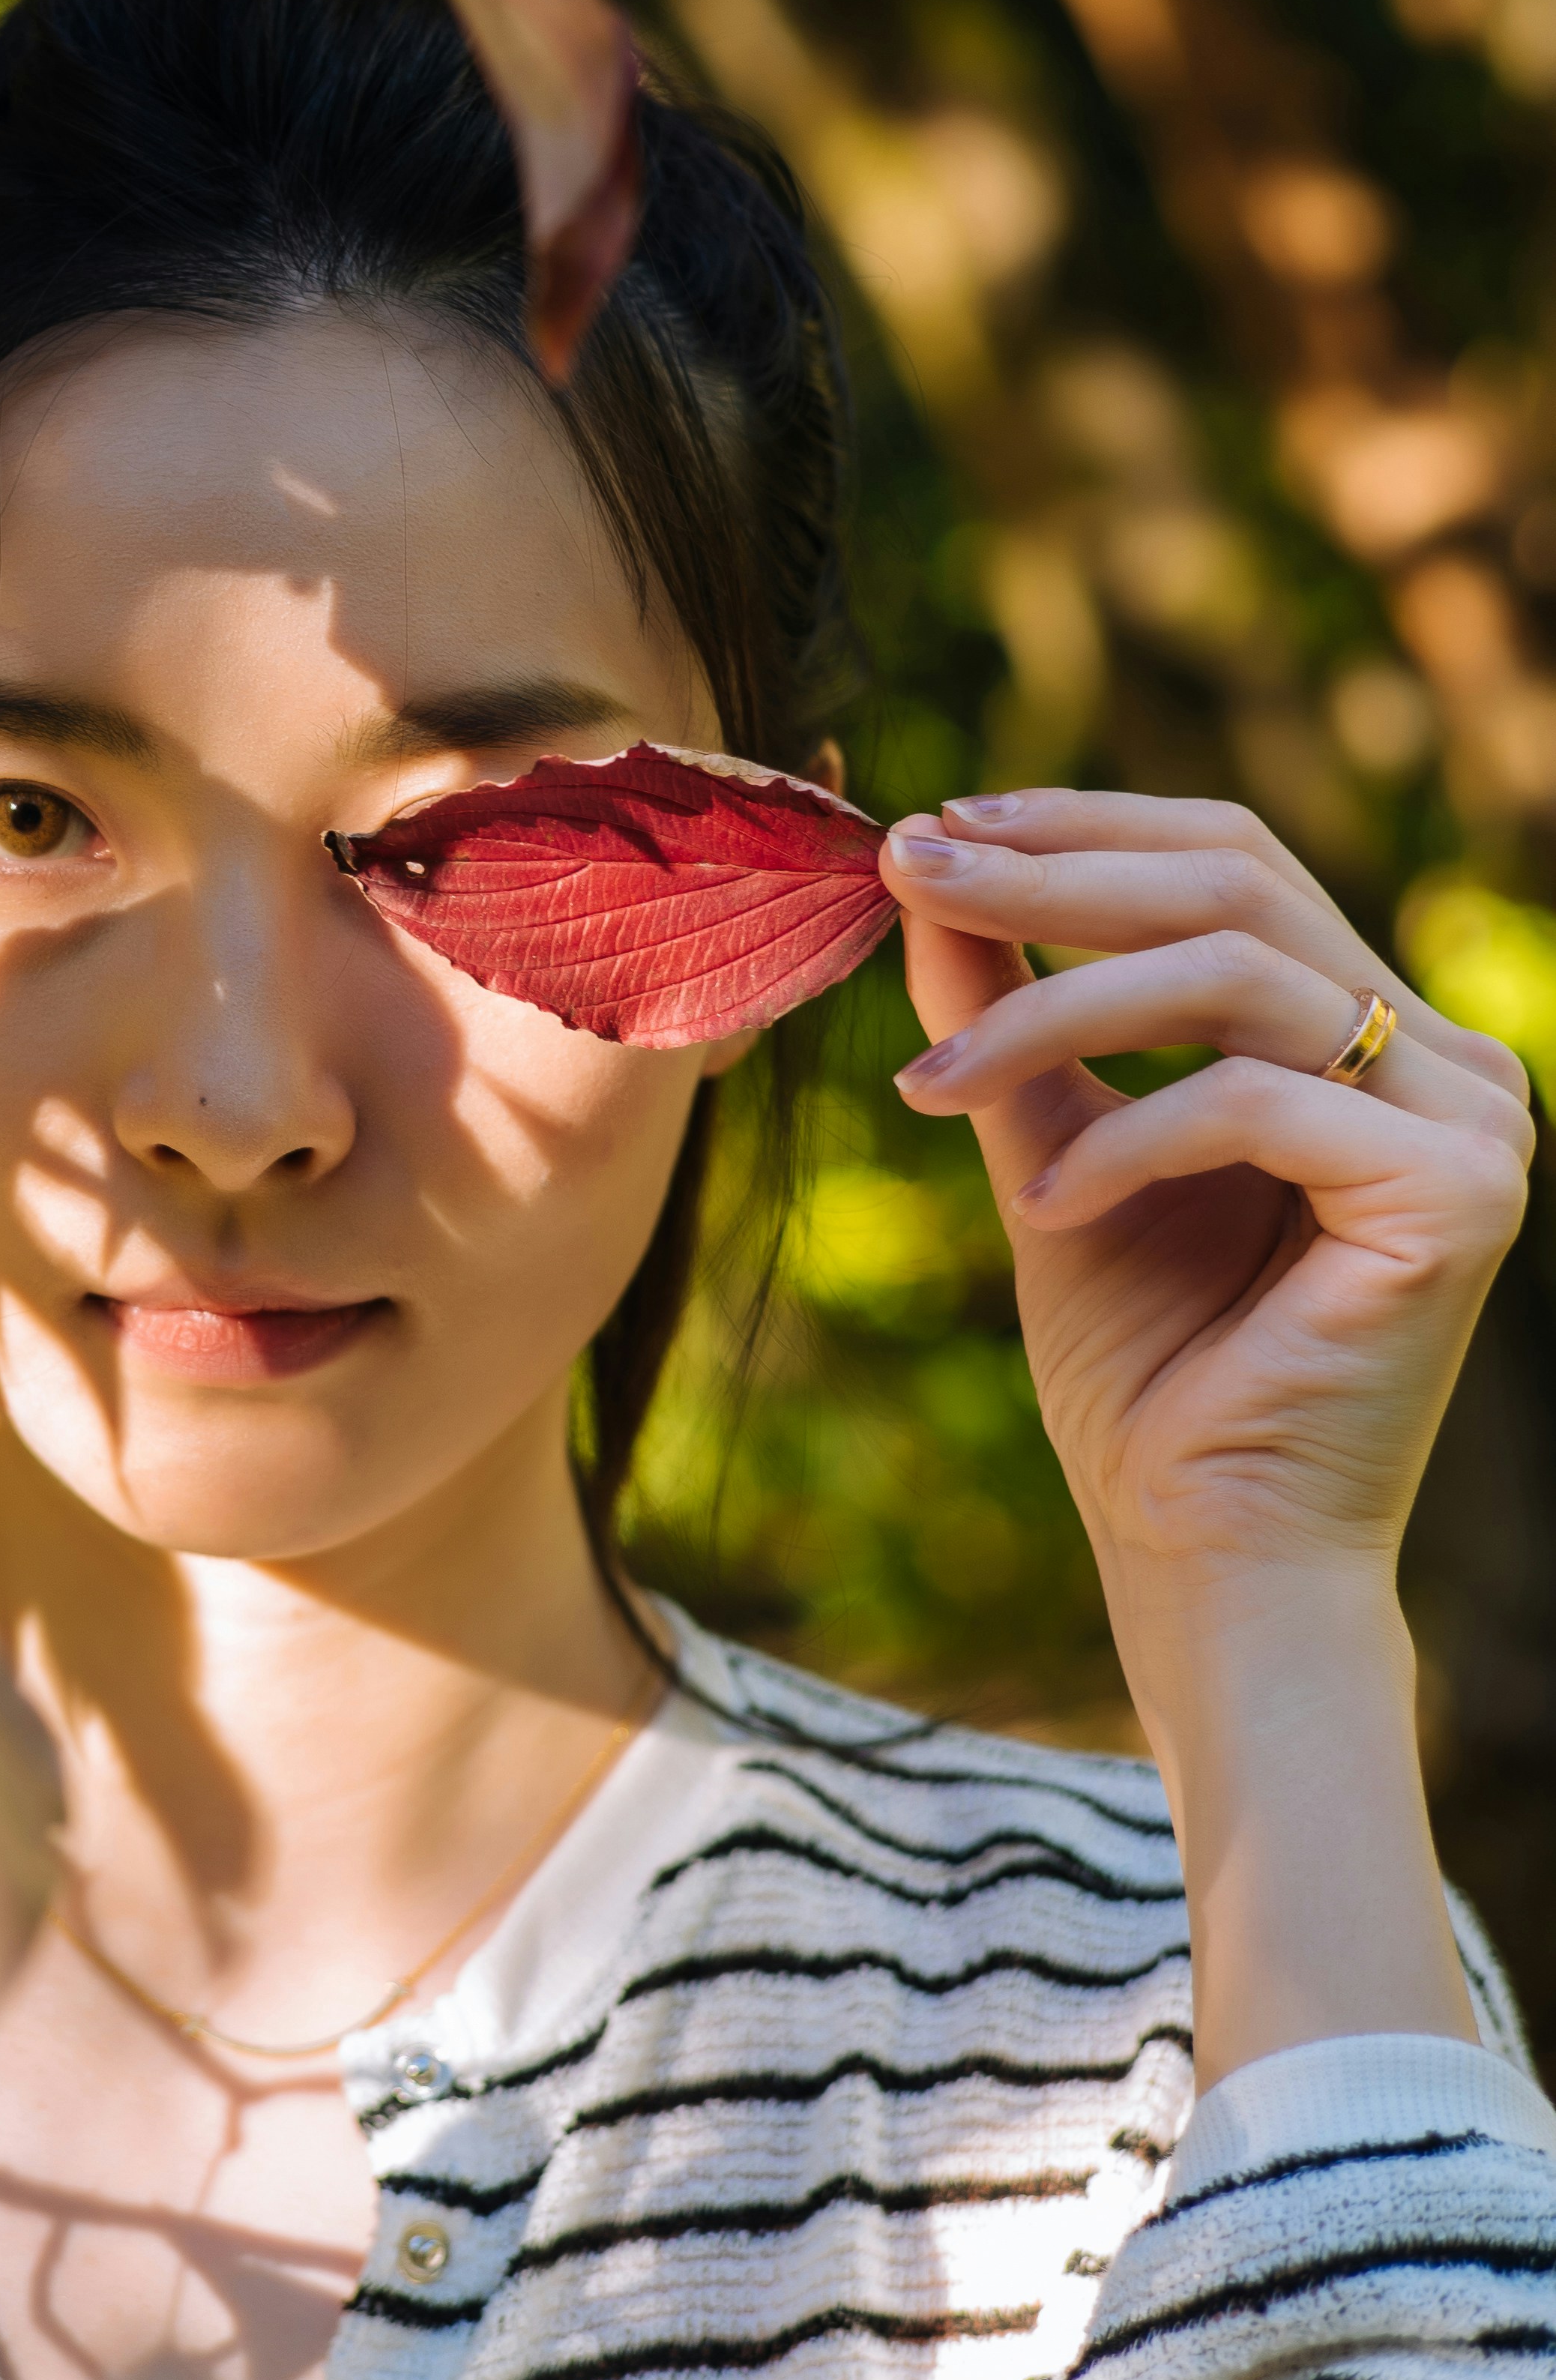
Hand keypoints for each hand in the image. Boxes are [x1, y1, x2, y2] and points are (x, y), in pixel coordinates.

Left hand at [881, 788, 1530, 1586]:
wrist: (1205, 1554)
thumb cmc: (1144, 1369)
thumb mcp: (1051, 1144)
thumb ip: (1009, 1014)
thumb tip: (925, 873)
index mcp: (1370, 1034)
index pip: (1233, 860)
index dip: (1081, 825)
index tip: (928, 831)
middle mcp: (1445, 1060)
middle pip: (1238, 884)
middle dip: (1051, 873)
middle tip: (906, 874)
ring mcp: (1472, 1123)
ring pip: (1232, 975)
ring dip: (1051, 1010)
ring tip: (931, 1085)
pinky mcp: (1458, 1197)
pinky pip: (1253, 1102)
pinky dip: (1125, 1141)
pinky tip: (1044, 1202)